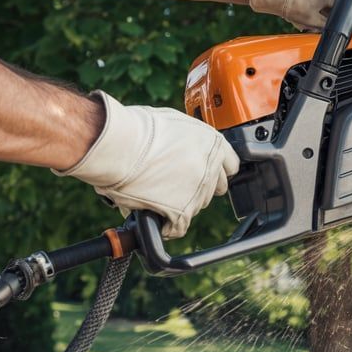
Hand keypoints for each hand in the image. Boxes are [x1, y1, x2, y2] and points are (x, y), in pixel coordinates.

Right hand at [55, 92, 239, 238]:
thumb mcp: (176, 123)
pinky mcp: (182, 211)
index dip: (215, 170)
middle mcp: (212, 169)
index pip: (230, 166)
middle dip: (199, 186)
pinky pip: (178, 227)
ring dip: (181, 203)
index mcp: (214, 145)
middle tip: (176, 183)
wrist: (120, 144)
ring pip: (197, 206)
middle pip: (215, 188)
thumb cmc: (138, 129)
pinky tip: (156, 217)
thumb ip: (191, 140)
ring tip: (157, 192)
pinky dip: (167, 226)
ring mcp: (198, 191)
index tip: (204, 173)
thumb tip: (188, 148)